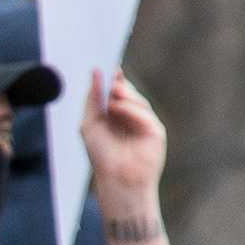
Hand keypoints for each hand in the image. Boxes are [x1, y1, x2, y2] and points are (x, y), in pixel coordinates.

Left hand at [78, 65, 165, 201]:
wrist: (115, 179)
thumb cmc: (101, 155)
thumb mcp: (89, 123)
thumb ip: (92, 99)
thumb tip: (96, 71)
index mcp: (114, 116)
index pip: (115, 92)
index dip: (112, 79)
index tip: (106, 66)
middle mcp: (130, 118)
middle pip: (127, 93)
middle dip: (119, 84)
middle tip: (111, 74)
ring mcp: (144, 123)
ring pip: (136, 100)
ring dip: (123, 94)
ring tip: (111, 92)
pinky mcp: (155, 130)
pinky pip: (143, 114)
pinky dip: (129, 108)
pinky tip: (115, 106)